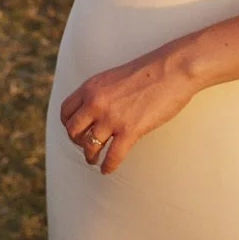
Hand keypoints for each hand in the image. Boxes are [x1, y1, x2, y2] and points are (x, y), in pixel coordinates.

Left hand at [59, 43, 200, 174]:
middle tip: (85, 146)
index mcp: (91, 87)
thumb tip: (97, 109)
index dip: (68, 124)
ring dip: (90, 157)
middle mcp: (96, 102)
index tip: (76, 131)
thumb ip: (101, 92)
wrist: (172, 69)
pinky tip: (108, 169)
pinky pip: (112, 156)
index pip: (66, 111)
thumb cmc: (149, 71)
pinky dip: (108, 166)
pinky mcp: (130, 130)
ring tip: (94, 161)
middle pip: (73, 130)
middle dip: (77, 142)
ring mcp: (112, 117)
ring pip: (89, 146)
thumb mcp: (114, 77)